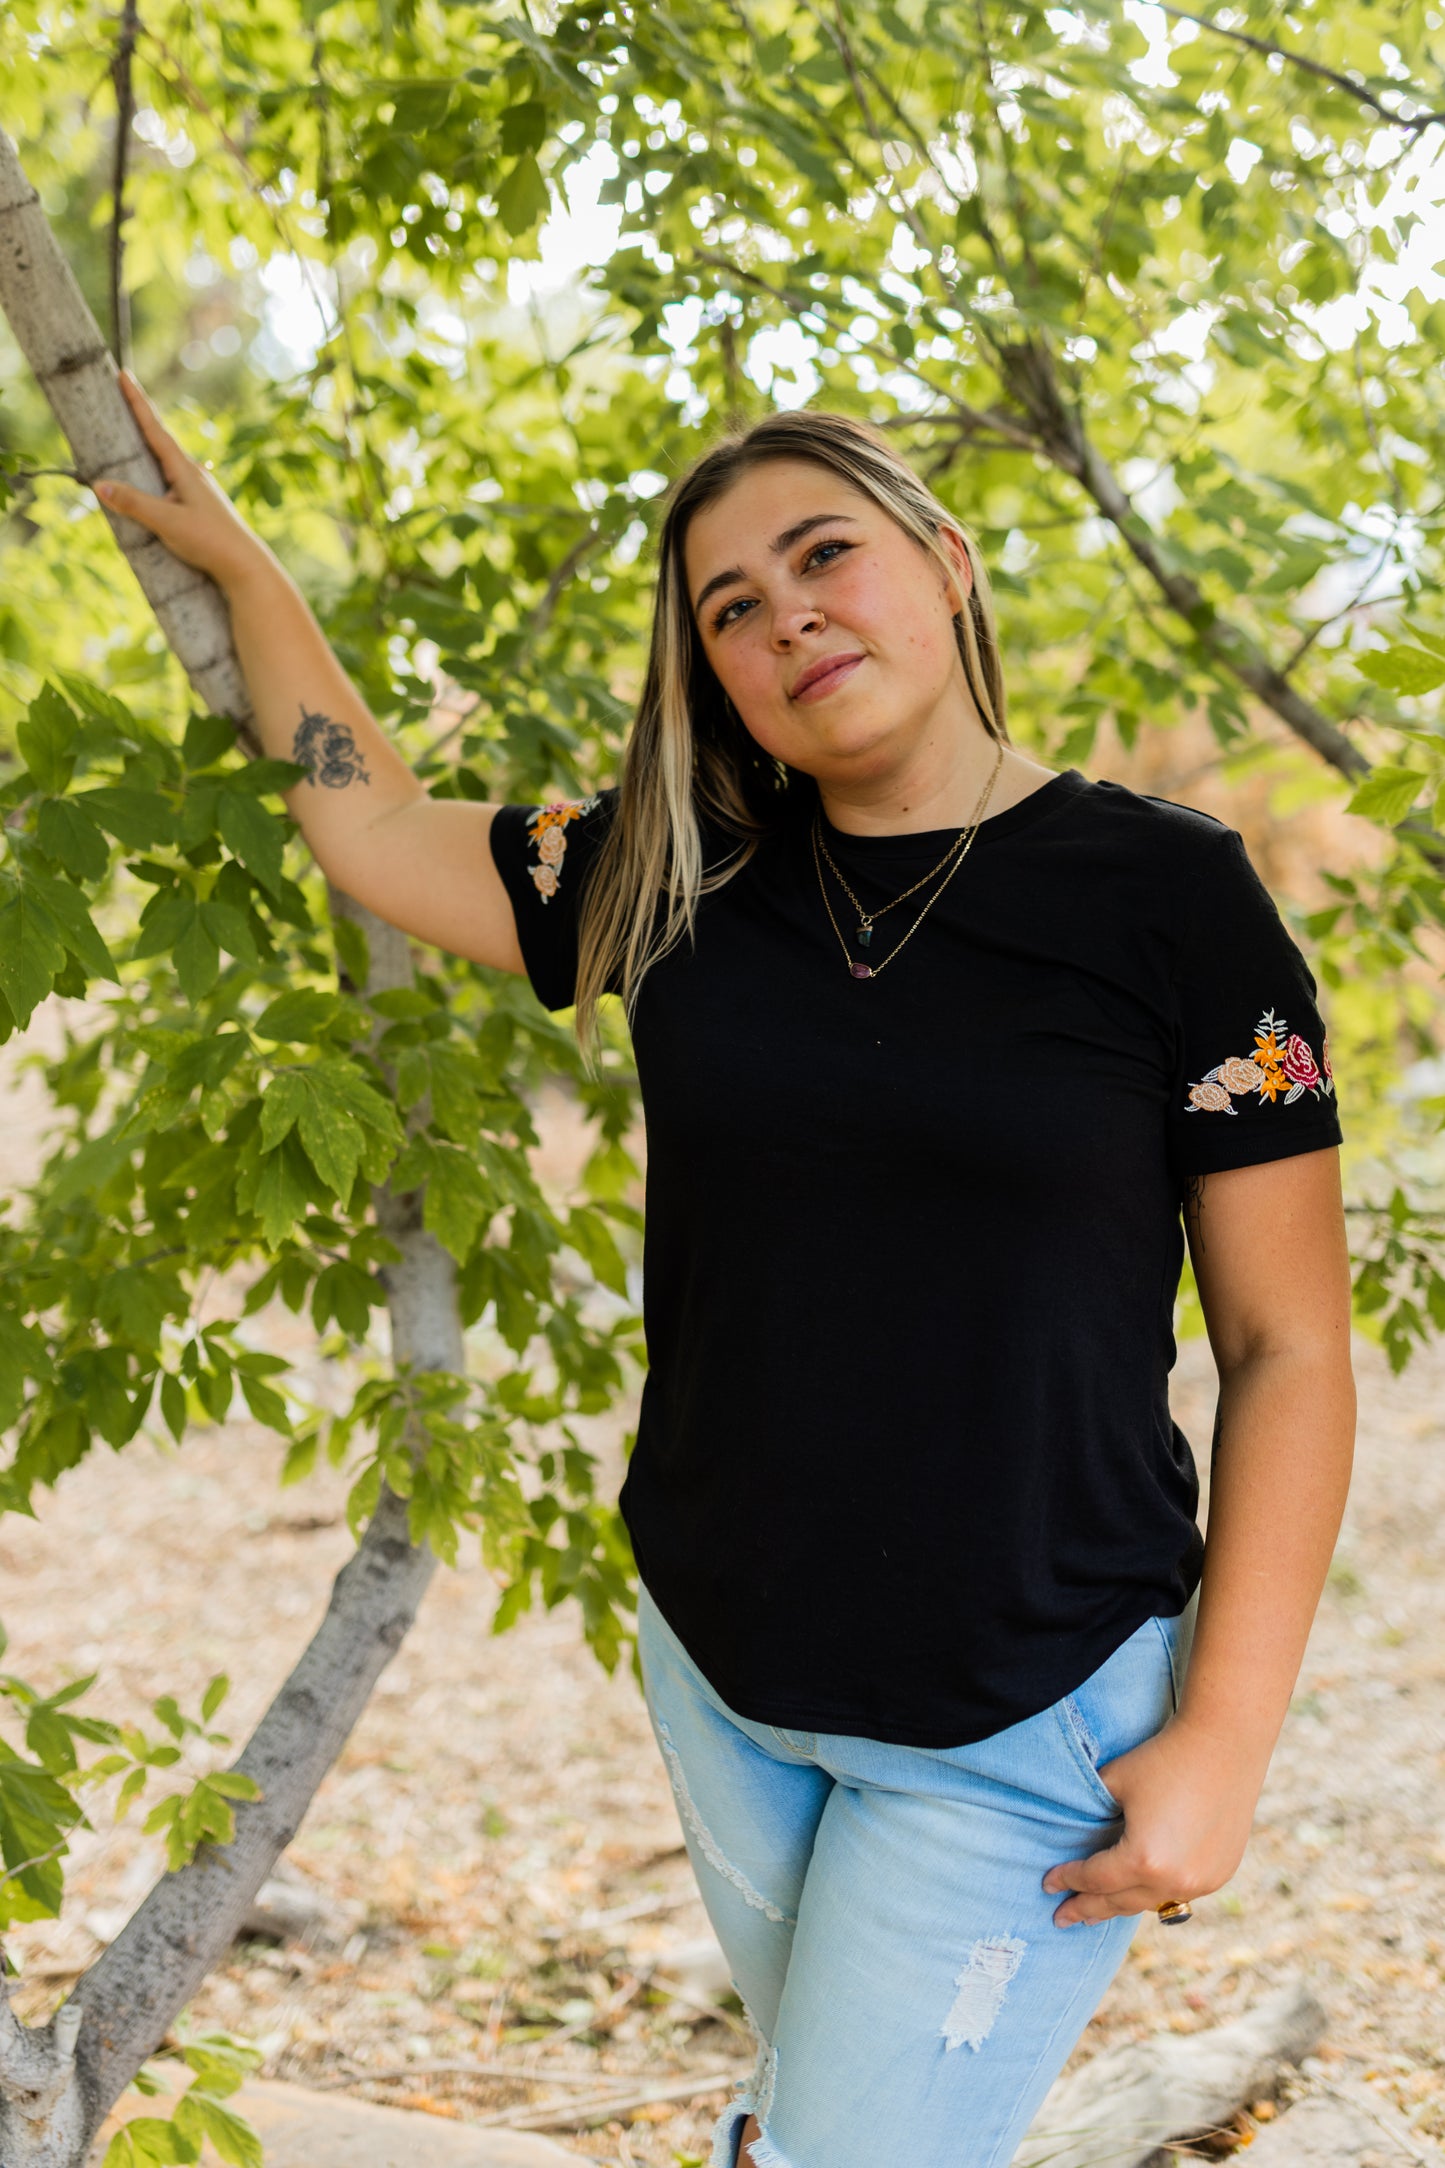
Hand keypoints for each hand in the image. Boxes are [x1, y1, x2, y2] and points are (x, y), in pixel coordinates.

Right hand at [93, 372, 276, 594]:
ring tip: (130, 431)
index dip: (137, 402)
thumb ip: (134, 504)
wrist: (246, 567)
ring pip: (166, 461)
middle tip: (122, 393)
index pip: (154, 428)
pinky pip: (171, 481)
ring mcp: (198, 490)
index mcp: (184, 470)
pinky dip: (156, 473)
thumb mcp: (167, 522)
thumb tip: (99, 485)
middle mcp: (193, 474)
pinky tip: (155, 479)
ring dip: (148, 446)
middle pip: (159, 439)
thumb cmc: (210, 542)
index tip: (124, 374)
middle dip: (140, 418)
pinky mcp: (200, 507)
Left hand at [1042, 1715, 1263, 1927]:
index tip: (1047, 1883)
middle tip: (1062, 1918)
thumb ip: (1094, 1814)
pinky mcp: (1221, 1873)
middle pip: (1119, 1902)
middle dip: (1087, 1909)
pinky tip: (1139, 1894)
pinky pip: (1179, 1892)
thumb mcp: (1114, 1783)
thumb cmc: (1163, 1759)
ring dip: (1121, 1906)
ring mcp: (1202, 1882)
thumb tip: (1080, 1828)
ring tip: (1097, 1911)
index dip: (1068, 1880)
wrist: (1224, 1746)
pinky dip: (1155, 1893)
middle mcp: (1174, 1881)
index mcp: (1143, 1860)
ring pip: (1150, 1903)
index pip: (1095, 1879)